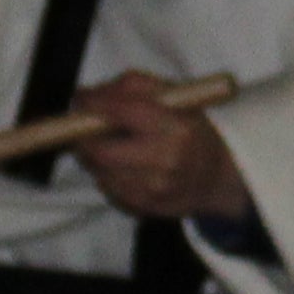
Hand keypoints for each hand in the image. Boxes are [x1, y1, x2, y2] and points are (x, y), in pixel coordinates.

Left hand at [74, 73, 249, 222]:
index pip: (123, 113)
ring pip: (100, 172)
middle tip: (79, 127)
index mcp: (176, 127)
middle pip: (102, 152)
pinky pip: (108, 188)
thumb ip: (132, 86)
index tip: (80, 99)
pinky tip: (120, 165)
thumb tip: (87, 96)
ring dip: (93, 156)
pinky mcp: (145, 208)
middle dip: (83, 138)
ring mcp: (155, 189)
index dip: (95, 105)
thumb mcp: (173, 97)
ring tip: (103, 144)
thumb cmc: (188, 128)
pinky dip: (105, 174)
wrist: (214, 176)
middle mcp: (166, 161)